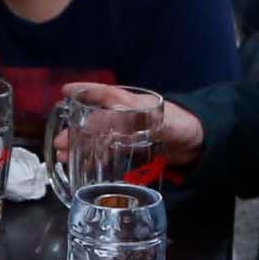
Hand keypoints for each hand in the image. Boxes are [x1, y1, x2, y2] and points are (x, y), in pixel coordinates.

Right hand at [59, 80, 198, 170]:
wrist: (200, 144)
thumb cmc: (177, 123)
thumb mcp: (148, 118)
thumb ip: (122, 119)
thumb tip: (90, 123)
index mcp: (129, 102)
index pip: (102, 93)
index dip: (83, 91)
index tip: (63, 92)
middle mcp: (126, 117)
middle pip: (95, 121)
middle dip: (75, 130)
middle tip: (58, 143)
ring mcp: (130, 135)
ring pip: (99, 139)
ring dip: (81, 148)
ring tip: (63, 158)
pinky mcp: (135, 153)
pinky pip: (111, 155)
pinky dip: (96, 160)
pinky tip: (84, 168)